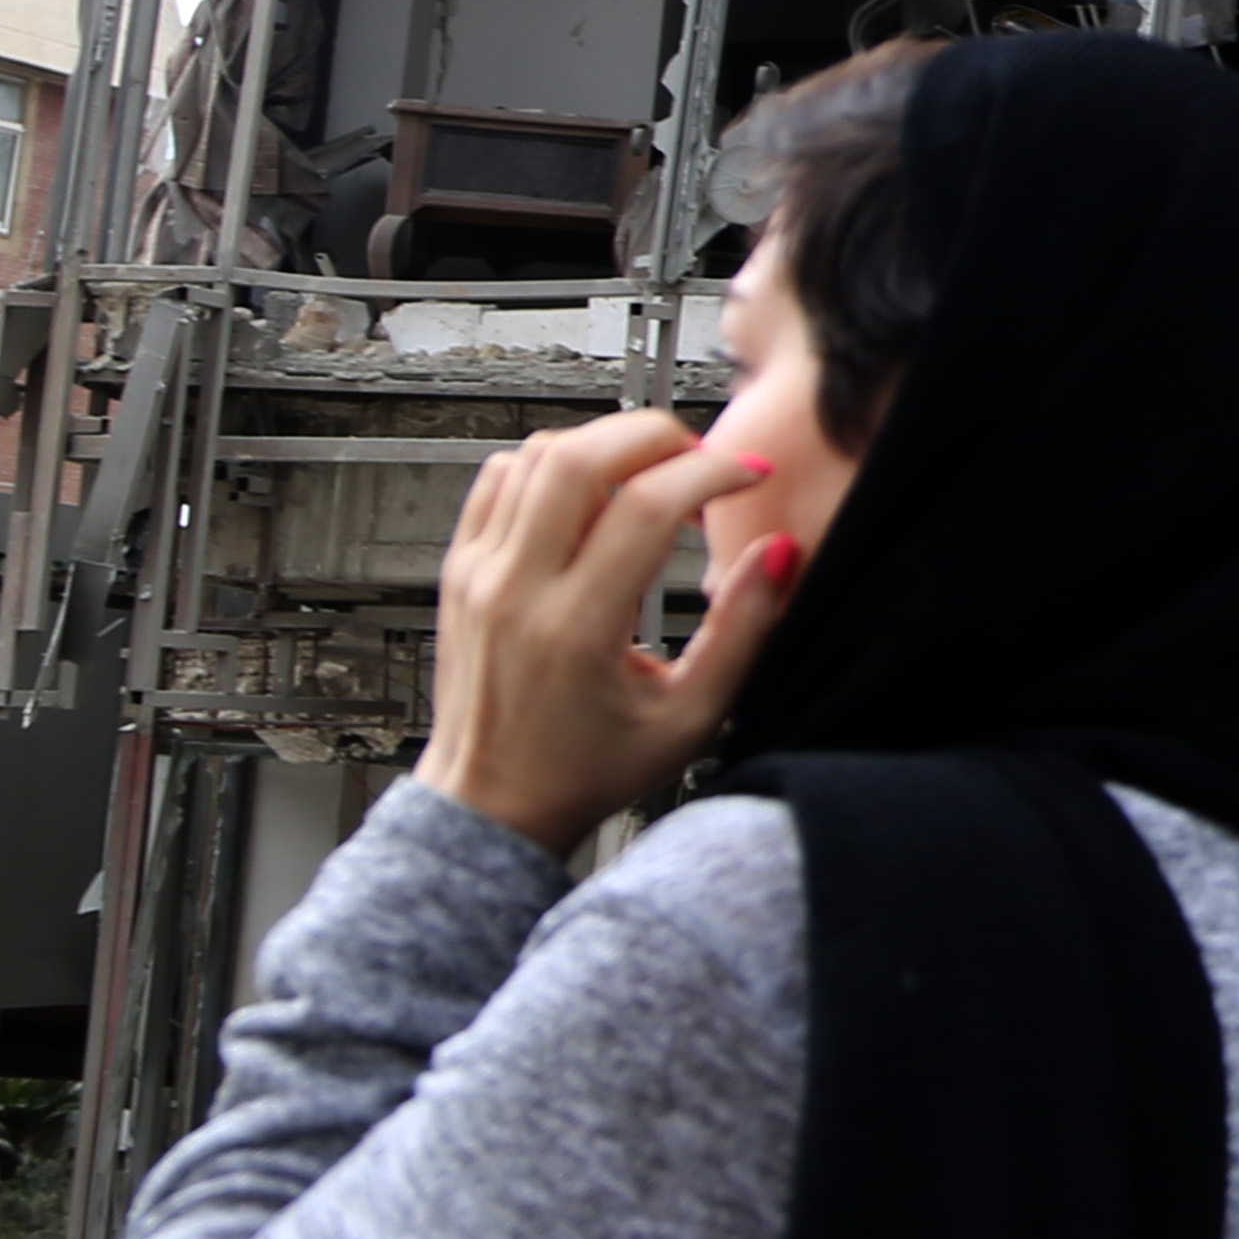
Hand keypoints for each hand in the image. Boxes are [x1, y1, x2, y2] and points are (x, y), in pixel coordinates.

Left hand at [416, 408, 797, 855]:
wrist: (491, 803)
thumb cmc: (582, 771)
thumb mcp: (688, 719)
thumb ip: (743, 632)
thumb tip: (778, 556)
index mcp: (575, 629)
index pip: (647, 505)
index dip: (711, 472)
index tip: (743, 475)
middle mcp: (516, 591)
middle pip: (581, 456)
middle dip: (656, 435)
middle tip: (697, 459)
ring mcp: (479, 574)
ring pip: (536, 455)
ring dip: (605, 445)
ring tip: (649, 474)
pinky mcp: (461, 569)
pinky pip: (500, 478)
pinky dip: (553, 464)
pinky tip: (590, 493)